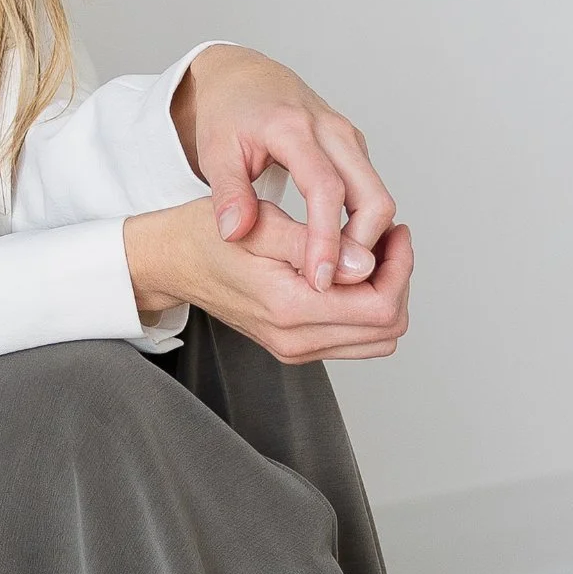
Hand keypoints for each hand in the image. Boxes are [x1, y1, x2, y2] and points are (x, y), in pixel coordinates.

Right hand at [124, 195, 413, 362]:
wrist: (172, 263)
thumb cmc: (207, 237)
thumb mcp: (260, 225)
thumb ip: (314, 244)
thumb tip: (366, 261)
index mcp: (290, 308)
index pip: (381, 307)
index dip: (400, 267)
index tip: (394, 230)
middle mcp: (296, 339)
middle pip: (388, 328)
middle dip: (398, 279)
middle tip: (389, 237)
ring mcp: (296, 348)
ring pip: (377, 337)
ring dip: (385, 293)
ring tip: (372, 250)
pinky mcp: (296, 346)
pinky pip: (354, 337)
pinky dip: (365, 305)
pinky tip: (352, 268)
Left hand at [170, 45, 395, 295]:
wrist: (246, 78)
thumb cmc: (230, 113)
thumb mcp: (215, 151)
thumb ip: (227, 193)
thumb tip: (236, 233)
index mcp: (295, 129)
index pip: (325, 190)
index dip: (326, 239)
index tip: (320, 280)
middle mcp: (333, 132)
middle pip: (374, 198)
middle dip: (362, 247)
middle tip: (336, 286)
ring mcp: (350, 141)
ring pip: (380, 199)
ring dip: (367, 240)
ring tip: (338, 276)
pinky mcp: (355, 151)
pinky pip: (373, 194)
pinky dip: (365, 227)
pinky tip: (343, 252)